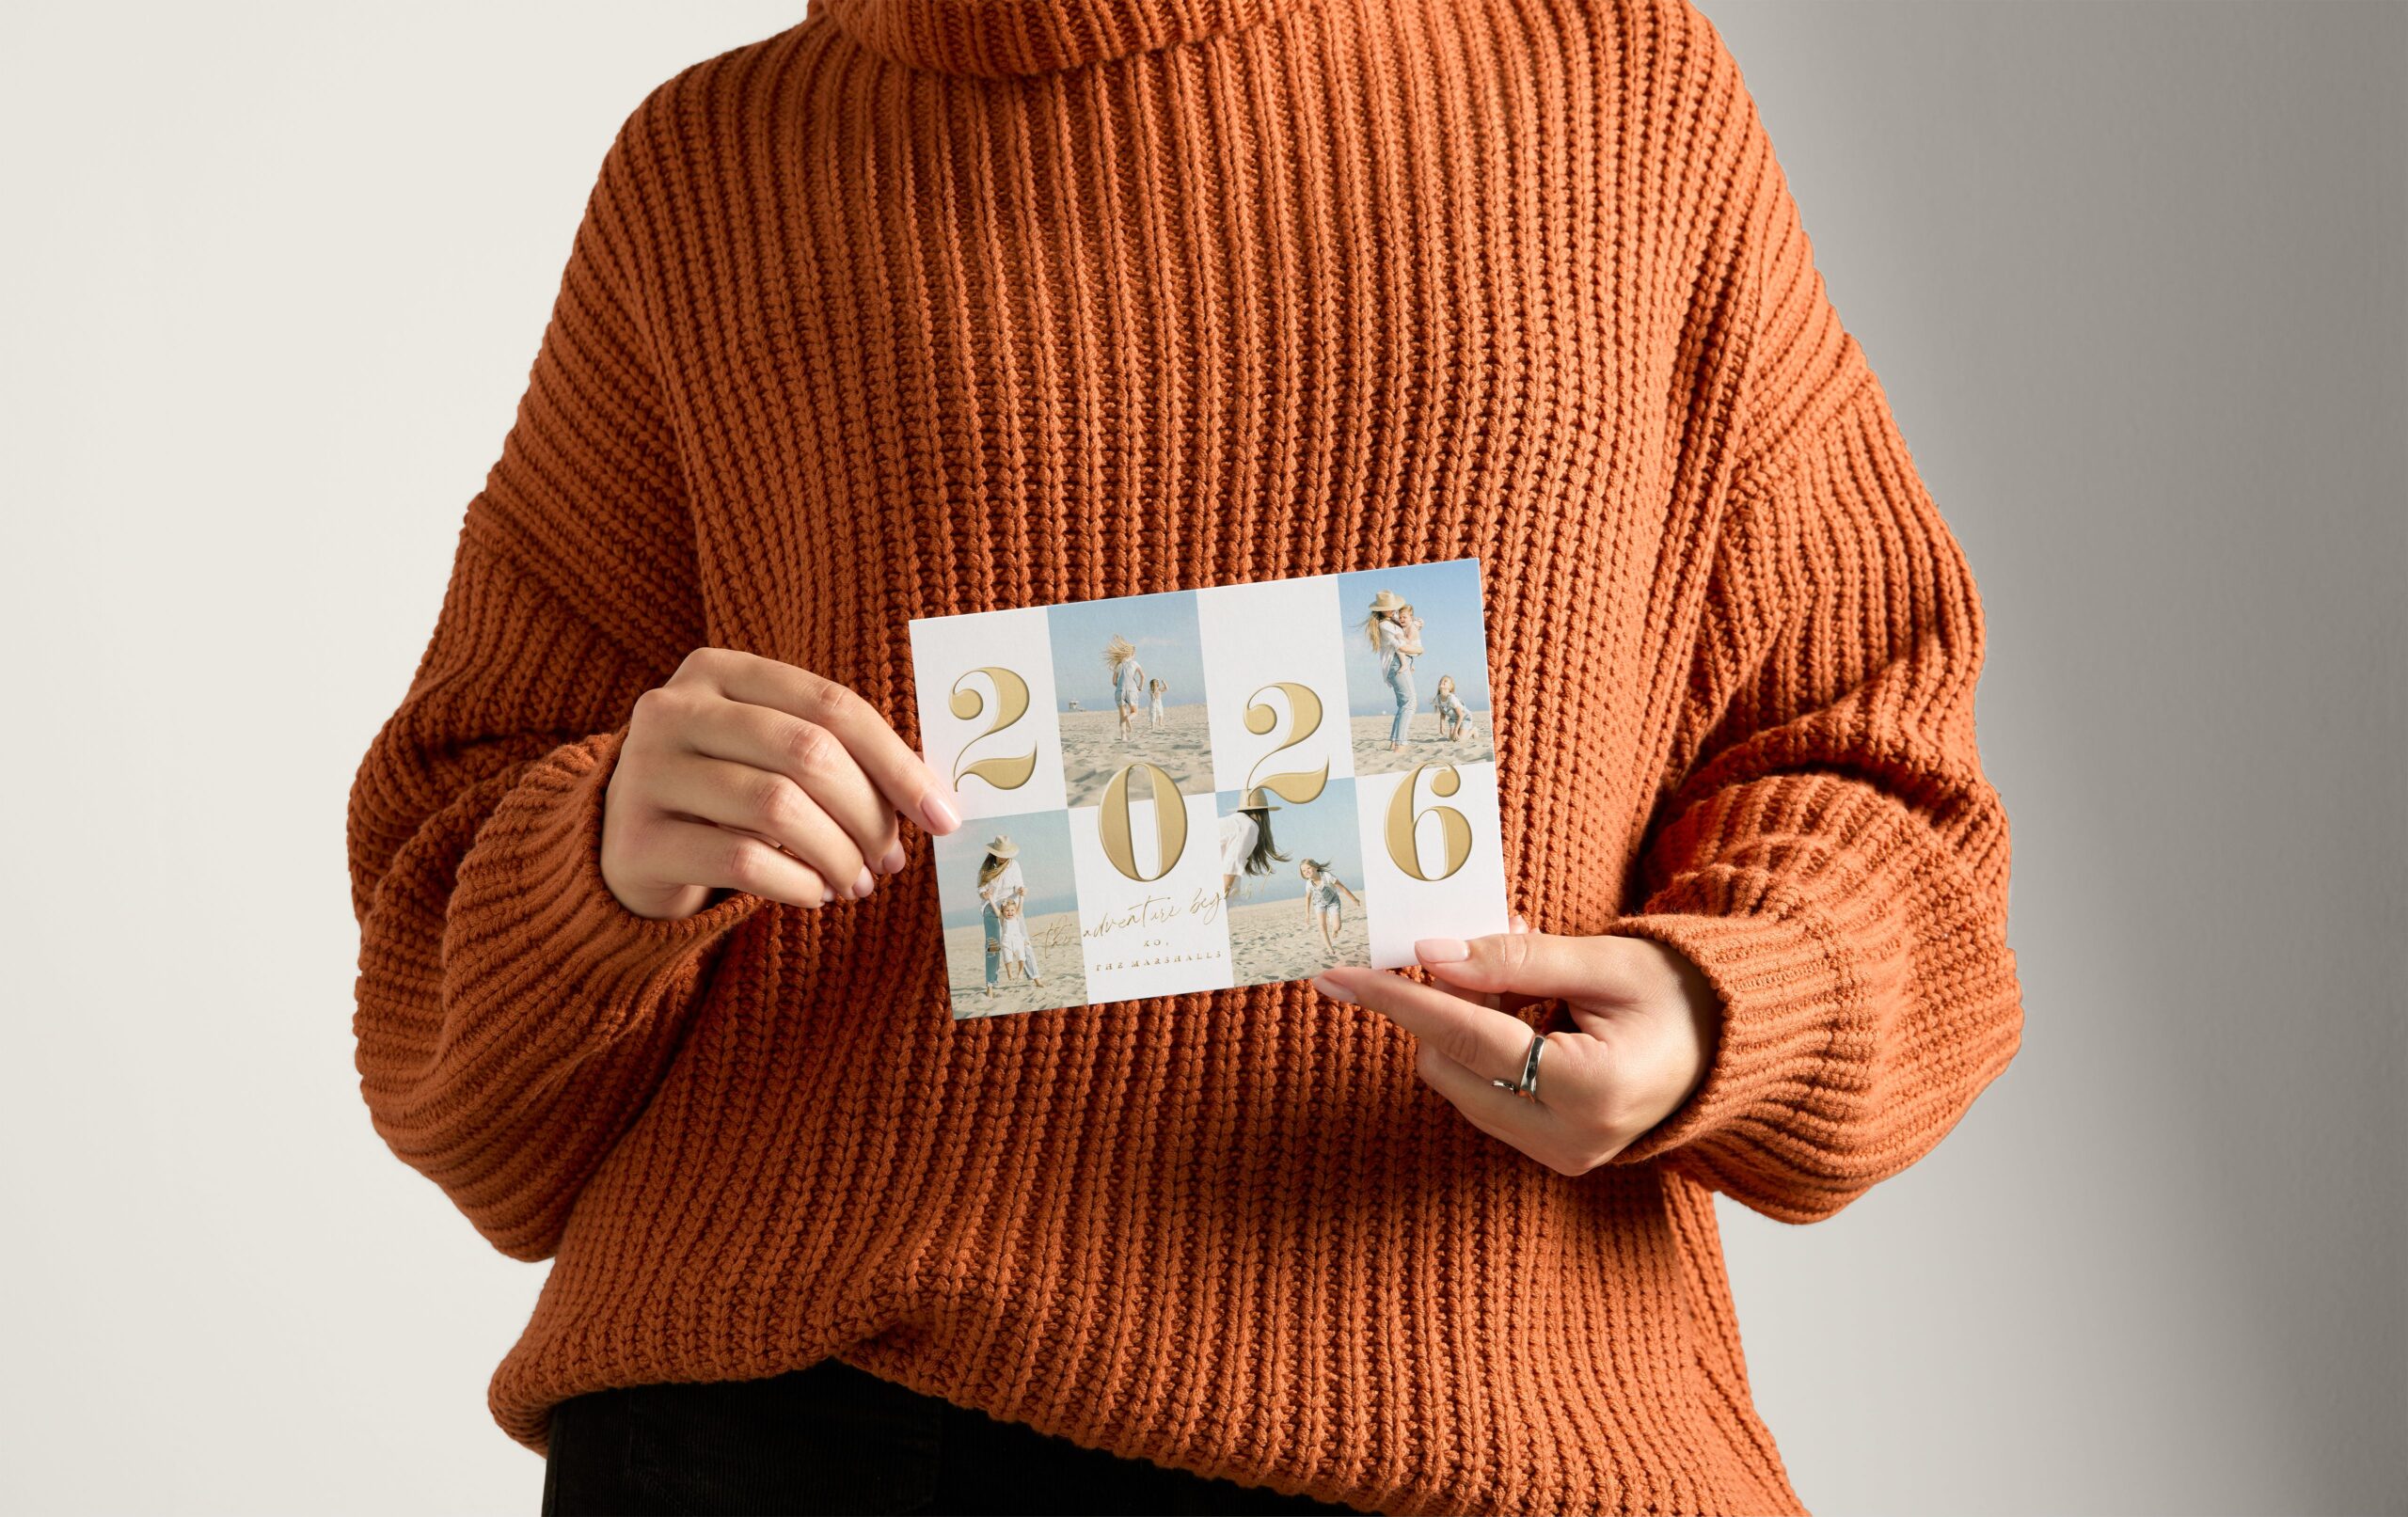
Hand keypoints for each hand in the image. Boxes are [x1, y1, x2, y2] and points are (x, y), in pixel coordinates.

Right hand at [600, 647, 961, 918]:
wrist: (622, 846)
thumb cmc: (721, 796)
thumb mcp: (769, 755)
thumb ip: (837, 755)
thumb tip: (932, 798)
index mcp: (718, 671)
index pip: (831, 705)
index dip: (897, 762)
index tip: (941, 816)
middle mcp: (673, 709)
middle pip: (807, 754)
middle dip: (868, 815)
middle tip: (892, 860)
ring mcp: (645, 771)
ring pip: (777, 808)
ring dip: (838, 854)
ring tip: (856, 881)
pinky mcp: (637, 840)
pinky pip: (743, 861)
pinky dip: (799, 884)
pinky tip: (815, 896)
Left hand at [1312, 922, 1721, 1175]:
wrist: (1729, 1048)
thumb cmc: (1677, 995)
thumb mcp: (1606, 961)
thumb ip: (1517, 960)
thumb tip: (1429, 955)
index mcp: (1593, 1088)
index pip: (1467, 1036)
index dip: (1398, 998)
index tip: (1339, 974)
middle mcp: (1571, 1138)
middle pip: (1449, 1064)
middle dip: (1447, 1002)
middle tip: (1488, 951)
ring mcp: (1559, 1156)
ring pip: (1457, 1082)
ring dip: (1464, 1026)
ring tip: (1526, 986)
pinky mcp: (1550, 1155)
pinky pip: (1482, 1097)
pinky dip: (1483, 1051)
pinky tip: (1526, 1018)